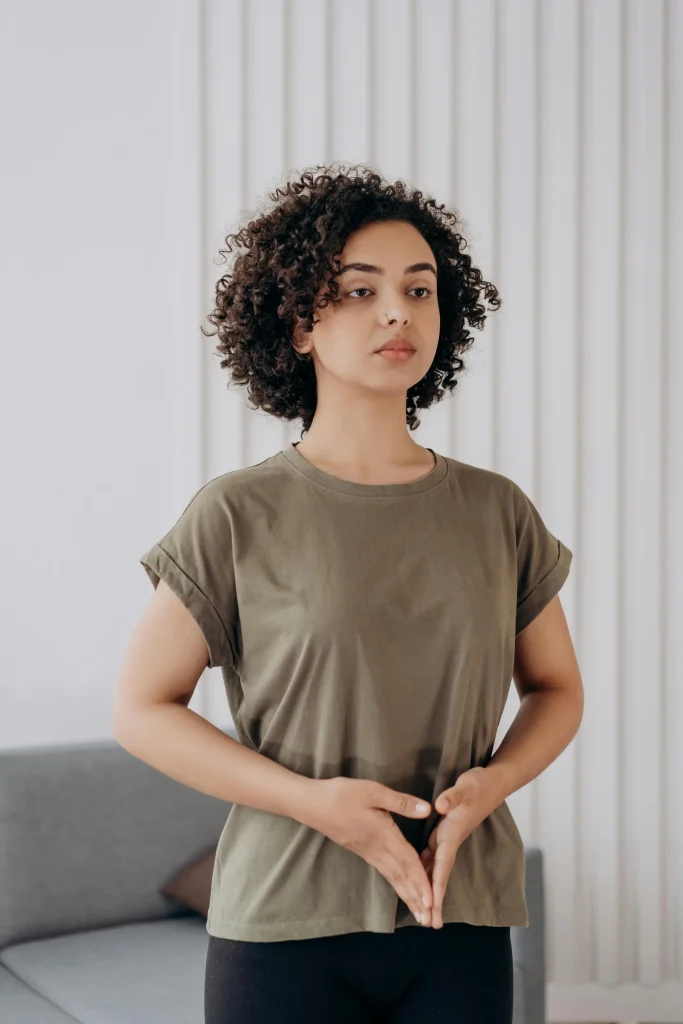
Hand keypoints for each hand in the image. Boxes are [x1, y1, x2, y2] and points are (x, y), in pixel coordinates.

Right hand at [300, 777, 433, 926]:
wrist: (311, 804)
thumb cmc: (341, 794)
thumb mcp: (373, 791)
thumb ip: (400, 802)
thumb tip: (427, 810)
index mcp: (383, 834)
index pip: (407, 861)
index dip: (421, 881)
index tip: (433, 901)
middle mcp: (376, 849)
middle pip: (401, 876)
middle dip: (416, 898)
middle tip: (430, 920)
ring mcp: (368, 852)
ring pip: (392, 877)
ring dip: (407, 895)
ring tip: (419, 913)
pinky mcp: (362, 851)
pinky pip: (385, 872)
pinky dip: (397, 884)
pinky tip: (402, 889)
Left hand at [419, 767, 502, 928]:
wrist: (492, 782)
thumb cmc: (478, 785)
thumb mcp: (465, 787)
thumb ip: (452, 797)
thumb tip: (439, 807)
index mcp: (452, 834)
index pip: (442, 865)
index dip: (436, 885)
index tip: (432, 906)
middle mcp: (449, 841)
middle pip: (440, 875)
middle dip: (436, 900)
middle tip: (430, 924)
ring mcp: (447, 838)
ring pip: (436, 869)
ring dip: (431, 890)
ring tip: (425, 913)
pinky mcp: (444, 833)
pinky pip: (432, 858)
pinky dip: (426, 872)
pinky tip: (416, 880)